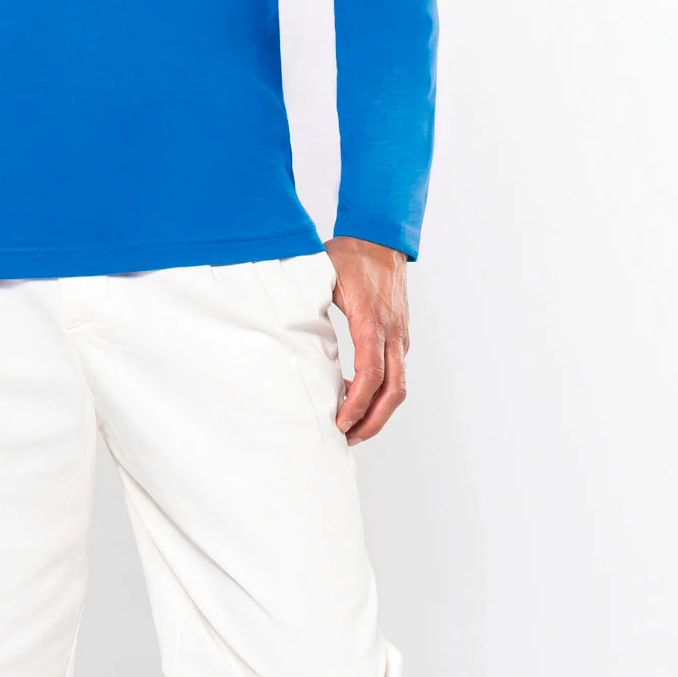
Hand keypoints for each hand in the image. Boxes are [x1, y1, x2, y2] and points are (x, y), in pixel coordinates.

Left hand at [323, 238, 409, 443]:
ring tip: (351, 428)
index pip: (371, 374)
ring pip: (398, 386)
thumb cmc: (350, 256)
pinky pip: (395, 373)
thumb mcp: (322, 277)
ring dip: (377, 411)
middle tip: (347, 438)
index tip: (340, 423)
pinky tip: (354, 397)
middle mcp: (392, 333)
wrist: (381, 238)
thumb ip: (306, 307)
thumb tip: (279, 331)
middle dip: (372, 421)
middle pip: (393, 391)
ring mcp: (399, 336)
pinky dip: (379, 393)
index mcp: (371, 321)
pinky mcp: (399, 337)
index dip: (357, 404)